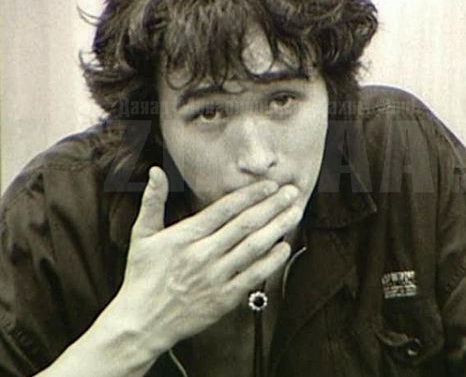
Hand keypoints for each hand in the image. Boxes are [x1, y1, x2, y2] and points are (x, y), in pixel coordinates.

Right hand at [109, 166, 300, 355]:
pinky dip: (271, 261)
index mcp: (186, 236)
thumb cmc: (142, 276)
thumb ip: (152, 201)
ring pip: (254, 247)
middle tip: (292, 192)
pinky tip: (285, 247)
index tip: (270, 184)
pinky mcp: (224, 299)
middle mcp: (203, 254)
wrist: (141, 323)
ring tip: (295, 213)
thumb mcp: (142, 235)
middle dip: (272, 206)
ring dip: (277, 228)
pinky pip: (253, 276)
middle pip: (245, 225)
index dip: (251, 195)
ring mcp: (215, 277)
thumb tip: (156, 170)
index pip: (225, 209)